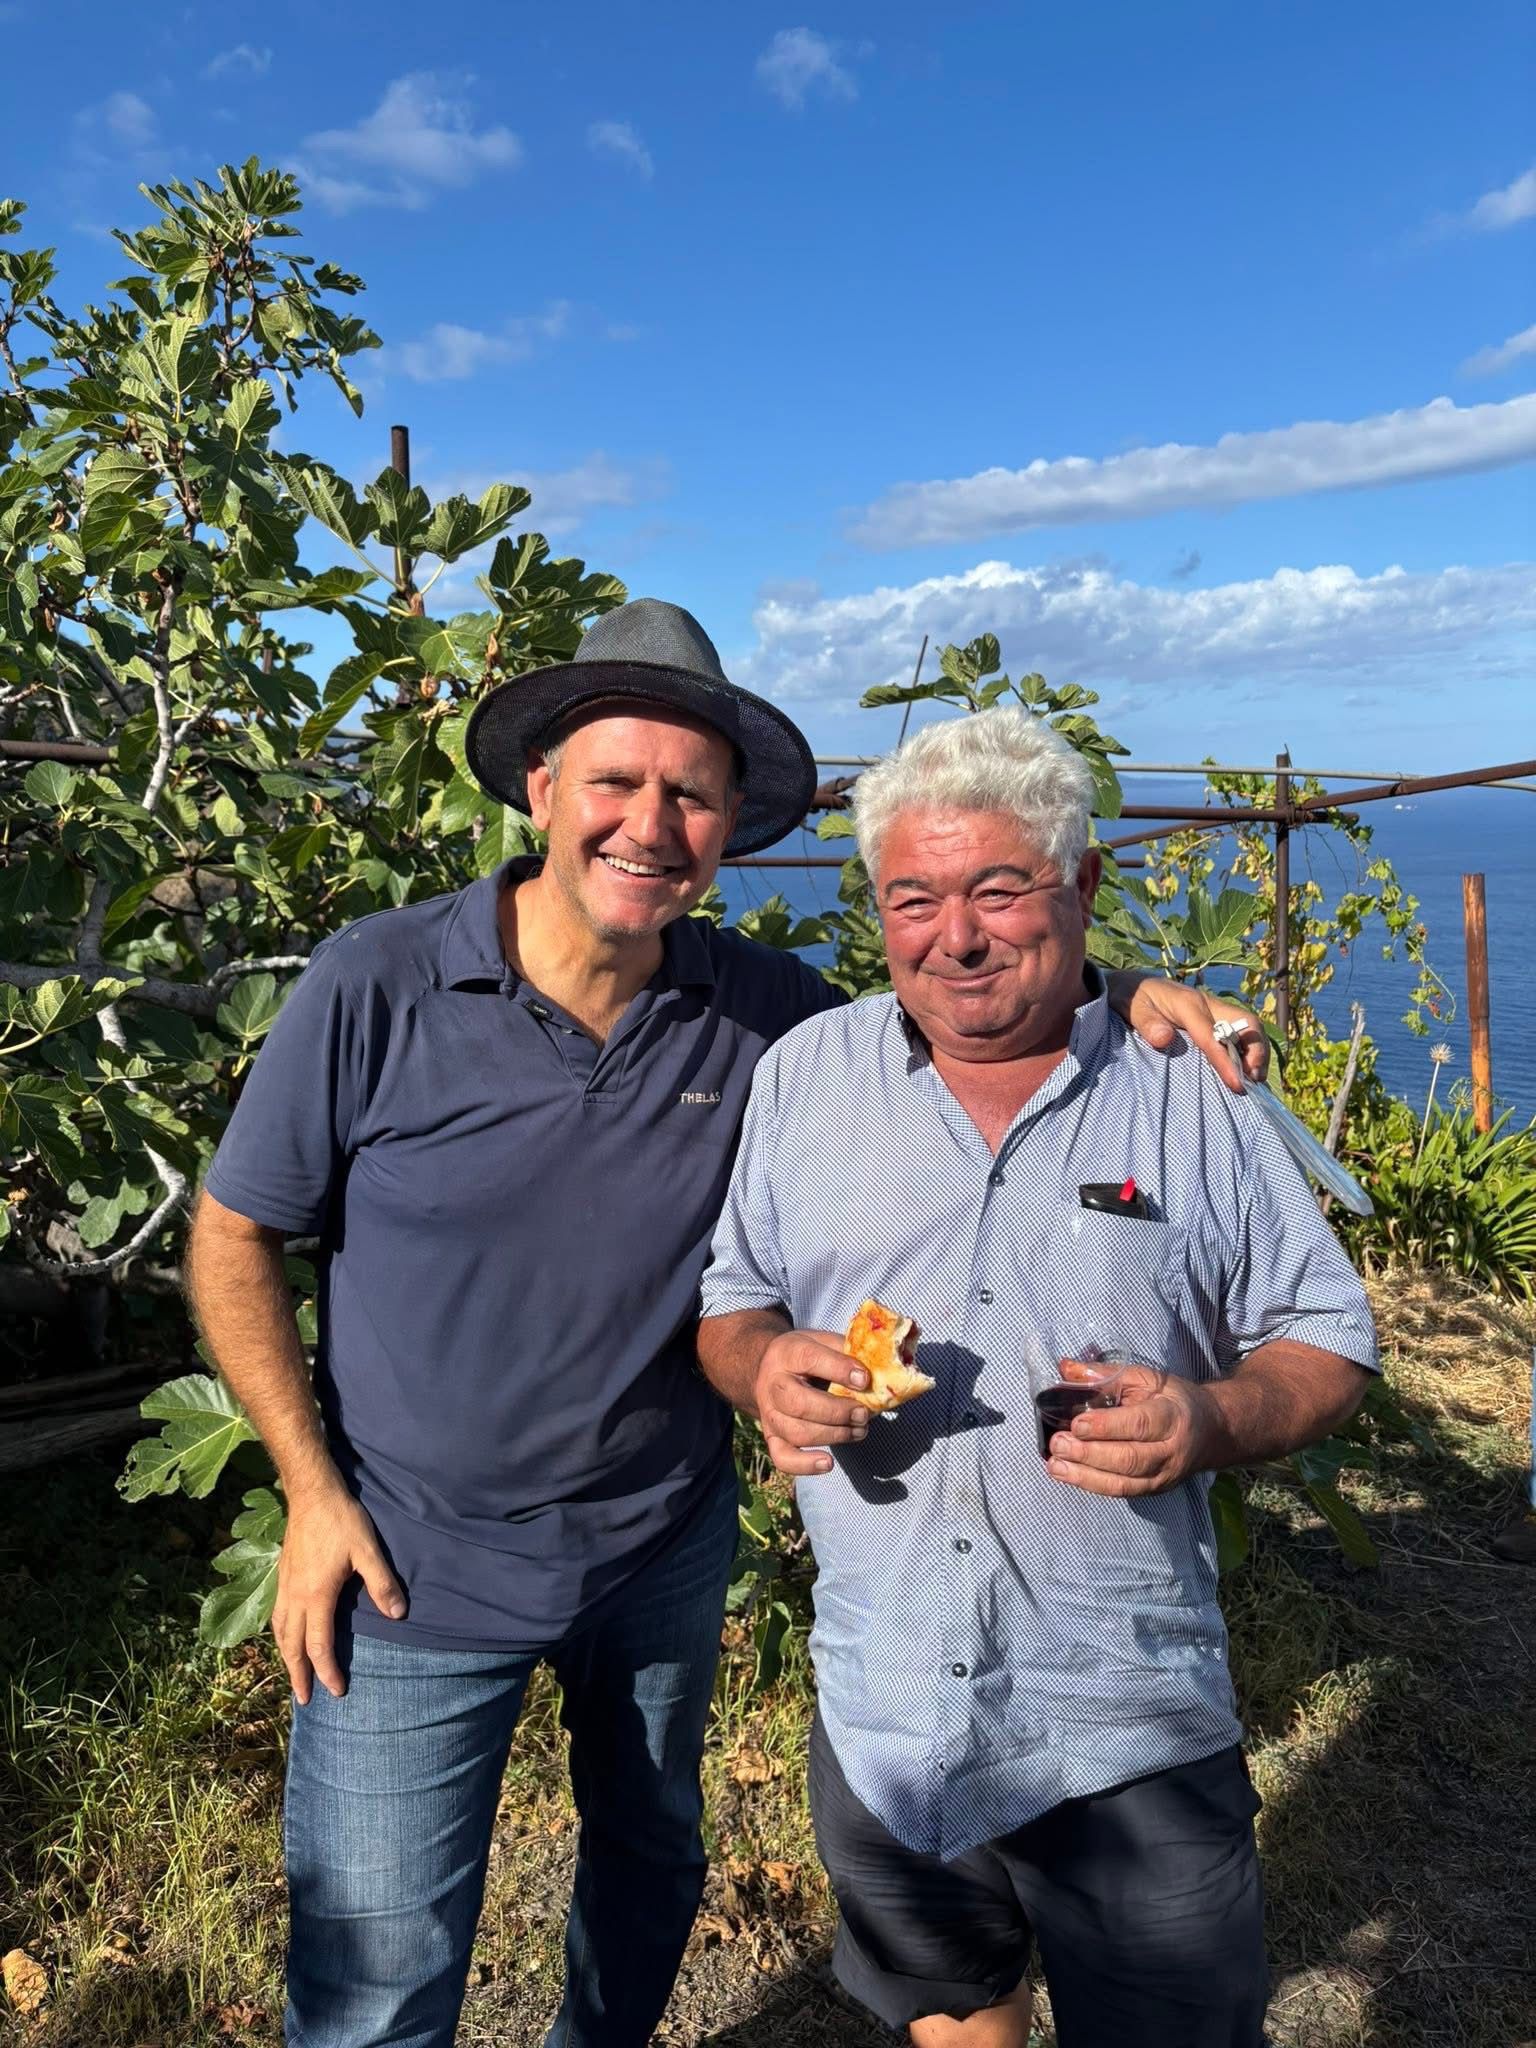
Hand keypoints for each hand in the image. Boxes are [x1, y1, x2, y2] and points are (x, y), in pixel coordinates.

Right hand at [272, 1480, 405, 1703]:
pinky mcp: (281, 1575)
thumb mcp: (368, 1550)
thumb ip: (382, 1583)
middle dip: (299, 1674)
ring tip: (293, 1674)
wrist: (312, 1493)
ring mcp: (284, 1585)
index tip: (337, 1691)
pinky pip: (276, 1616)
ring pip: (280, 1632)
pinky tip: (285, 1636)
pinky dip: (280, 1635)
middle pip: (293, 1645)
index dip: (327, 1671)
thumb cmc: (342, 1520)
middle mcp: (295, 1596)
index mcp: (316, 1595)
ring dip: (286, 1657)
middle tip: (305, 1699)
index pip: (319, 1644)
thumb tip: (398, 1614)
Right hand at [753, 1328, 870, 1476]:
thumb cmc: (804, 1355)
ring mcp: (769, 1413)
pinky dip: (805, 1465)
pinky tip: (828, 1462)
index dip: (839, 1370)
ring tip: (860, 1430)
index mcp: (787, 1353)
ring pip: (797, 1433)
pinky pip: (783, 1457)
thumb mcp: (821, 1340)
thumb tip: (881, 1370)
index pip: (810, 1359)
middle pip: (800, 1404)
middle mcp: (773, 1385)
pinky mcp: (771, 1436)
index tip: (865, 1379)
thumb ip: (848, 1351)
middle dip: (837, 1412)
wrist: (766, 1368)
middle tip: (863, 1413)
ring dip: (834, 1436)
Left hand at [1044, 1358, 1224, 1495]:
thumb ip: (1105, 1374)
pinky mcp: (1154, 1490)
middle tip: (1057, 1444)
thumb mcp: (1145, 1378)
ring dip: (1085, 1476)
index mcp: (1172, 1417)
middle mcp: (1170, 1451)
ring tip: (1055, 1465)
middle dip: (1089, 1454)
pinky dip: (1092, 1486)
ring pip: (1123, 1483)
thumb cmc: (1172, 1399)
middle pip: (1129, 1459)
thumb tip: (1064, 1367)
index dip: (1106, 1426)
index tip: (1076, 1423)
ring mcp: (1163, 1476)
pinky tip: (1068, 1475)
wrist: (1212, 1431)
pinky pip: (1121, 1492)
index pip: (1139, 1424)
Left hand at [1110, 973, 1267, 1093]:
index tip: (1236, 1084)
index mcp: (1187, 1004)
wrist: (1130, 983)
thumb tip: (1164, 1039)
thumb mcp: (1131, 1008)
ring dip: (1256, 1053)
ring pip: (1247, 1027)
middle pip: (1246, 1023)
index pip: (1212, 1035)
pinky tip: (1244, 1070)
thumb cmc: (1130, 997)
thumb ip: (1146, 1023)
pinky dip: (1247, 1050)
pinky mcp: (1213, 1016)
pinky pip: (1239, 1031)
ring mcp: (1213, 1010)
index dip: (1226, 1061)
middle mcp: (1207, 1005)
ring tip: (1254, 1080)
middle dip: (1256, 1051)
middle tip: (1253, 1080)